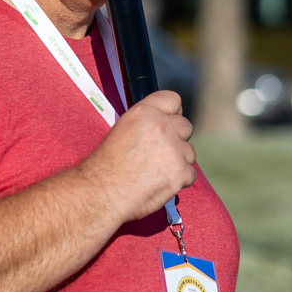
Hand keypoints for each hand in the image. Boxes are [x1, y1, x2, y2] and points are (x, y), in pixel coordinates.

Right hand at [80, 90, 195, 223]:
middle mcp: (162, 126)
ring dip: (178, 162)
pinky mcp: (180, 172)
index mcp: (144, 112)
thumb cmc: (106, 166)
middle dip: (177, 140)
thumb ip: (146, 124)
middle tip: (160, 154)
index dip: (173, 112)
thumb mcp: (122, 130)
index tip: (170, 123)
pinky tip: (160, 184)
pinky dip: (178, 181)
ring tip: (155, 173)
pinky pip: (190, 174)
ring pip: (189, 153)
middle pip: (186, 127)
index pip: (173, 99)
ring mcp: (174, 149)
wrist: (102, 191)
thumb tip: (164, 126)